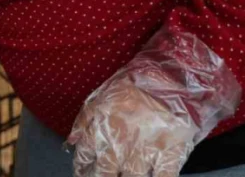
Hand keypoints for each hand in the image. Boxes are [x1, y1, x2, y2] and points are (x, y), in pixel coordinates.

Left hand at [67, 28, 241, 176]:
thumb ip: (84, 120)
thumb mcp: (101, 96)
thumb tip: (72, 142)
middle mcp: (119, 145)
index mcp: (101, 129)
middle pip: (104, 173)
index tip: (82, 171)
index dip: (82, 167)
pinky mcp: (169, 157)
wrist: (171, 78)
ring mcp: (144, 153)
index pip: (84, 157)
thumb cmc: (134, 83)